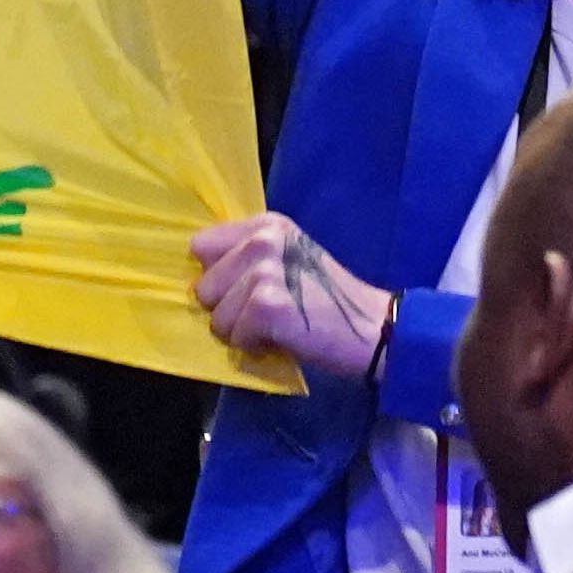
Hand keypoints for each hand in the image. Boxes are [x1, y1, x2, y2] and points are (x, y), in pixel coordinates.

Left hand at [191, 213, 390, 376]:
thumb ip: (245, 258)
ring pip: (216, 316)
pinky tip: (283, 338)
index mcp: (266, 225)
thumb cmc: (326, 301)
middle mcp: (263, 241)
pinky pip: (235, 336)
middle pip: (204, 285)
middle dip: (227, 308)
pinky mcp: (268, 306)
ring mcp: (265, 272)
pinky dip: (254, 346)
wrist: (373, 328)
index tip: (244, 289)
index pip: (202, 245)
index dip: (217, 275)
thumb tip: (199, 278)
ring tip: (277, 325)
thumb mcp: (287, 261)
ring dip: (240, 331)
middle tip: (267, 312)